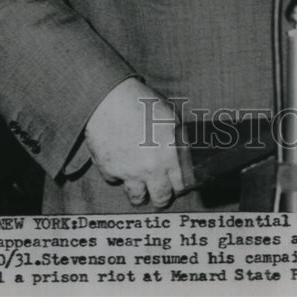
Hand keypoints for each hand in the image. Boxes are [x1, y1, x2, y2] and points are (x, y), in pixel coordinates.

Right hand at [84, 76, 184, 207]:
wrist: (109, 98)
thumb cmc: (142, 102)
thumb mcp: (170, 117)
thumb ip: (178, 140)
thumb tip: (187, 154)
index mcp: (171, 153)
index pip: (182, 185)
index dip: (180, 185)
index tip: (177, 183)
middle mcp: (152, 168)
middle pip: (161, 199)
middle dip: (162, 196)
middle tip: (160, 189)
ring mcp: (129, 172)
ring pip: (138, 198)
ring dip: (141, 192)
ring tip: (141, 184)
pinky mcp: (110, 171)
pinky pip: (116, 182)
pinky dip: (119, 176)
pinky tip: (121, 163)